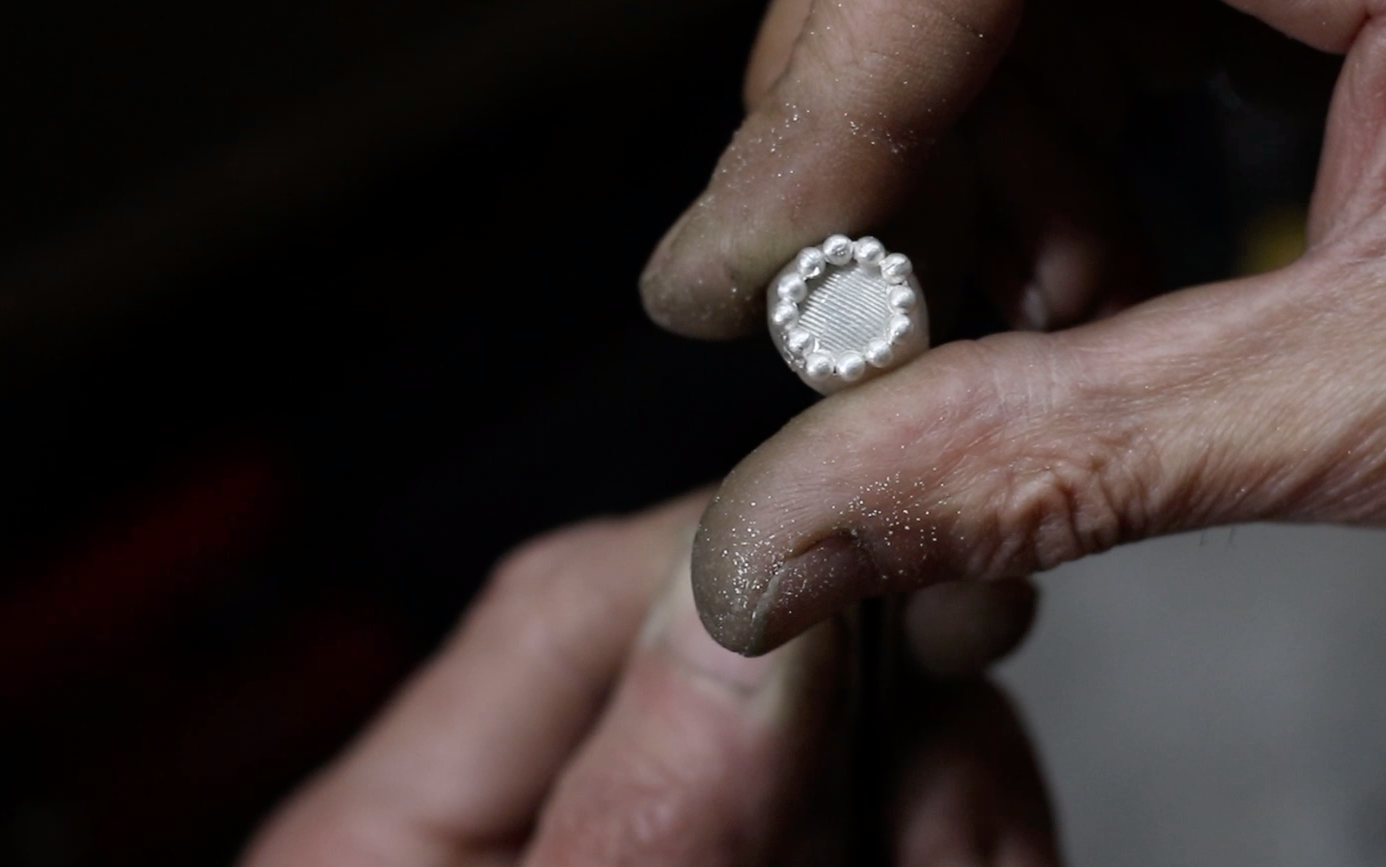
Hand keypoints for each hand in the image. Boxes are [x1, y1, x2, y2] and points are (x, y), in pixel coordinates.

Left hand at [239, 490, 1055, 865]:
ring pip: (851, 751)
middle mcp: (553, 828)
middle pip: (739, 667)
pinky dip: (962, 836)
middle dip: (886, 702)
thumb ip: (644, 807)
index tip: (887, 550)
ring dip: (952, 790)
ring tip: (976, 860)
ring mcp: (699, 854)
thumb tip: (749, 592)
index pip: (574, 597)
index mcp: (404, 837)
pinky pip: (903, 824)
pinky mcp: (804, 865)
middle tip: (963, 766)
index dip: (743, 552)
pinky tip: (981, 863)